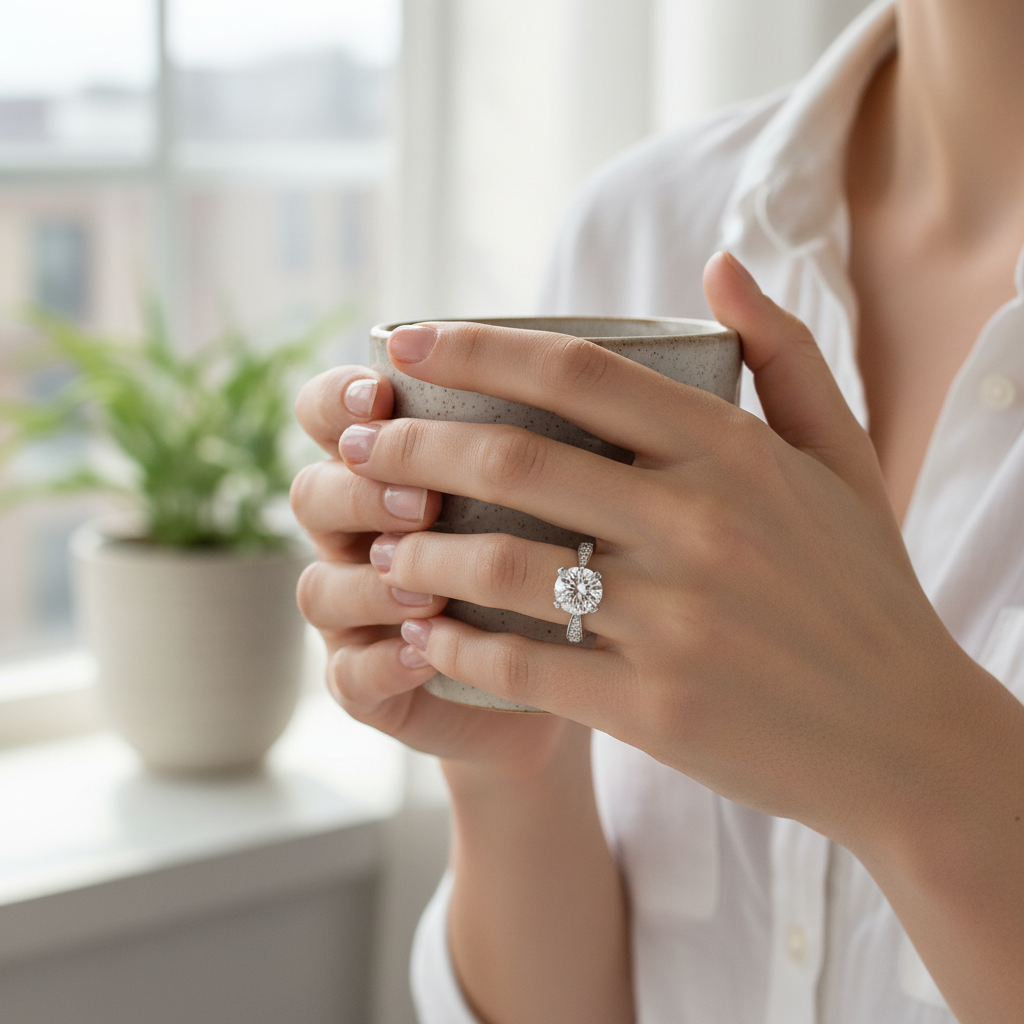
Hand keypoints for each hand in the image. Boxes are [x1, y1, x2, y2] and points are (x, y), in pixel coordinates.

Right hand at [291, 363, 573, 779]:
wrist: (563, 676)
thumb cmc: (559, 561)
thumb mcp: (558, 492)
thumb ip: (542, 442)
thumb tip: (584, 382)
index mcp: (390, 471)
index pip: (329, 416)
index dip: (336, 402)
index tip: (379, 394)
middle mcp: (358, 535)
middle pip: (311, 494)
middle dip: (360, 493)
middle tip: (425, 503)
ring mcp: (355, 613)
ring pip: (320, 587)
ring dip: (370, 585)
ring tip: (429, 589)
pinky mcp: (368, 685)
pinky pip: (348, 677)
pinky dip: (381, 664)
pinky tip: (424, 654)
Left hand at [338, 251, 998, 848]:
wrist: (904, 735)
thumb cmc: (863, 589)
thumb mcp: (842, 459)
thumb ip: (785, 352)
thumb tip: (719, 264)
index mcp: (734, 454)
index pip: (578, 373)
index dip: (476, 348)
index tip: (407, 342)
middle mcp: (699, 526)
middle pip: (514, 461)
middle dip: (411, 446)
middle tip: (357, 444)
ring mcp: (674, 621)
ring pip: (500, 568)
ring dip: (418, 554)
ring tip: (377, 551)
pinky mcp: (653, 708)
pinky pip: (523, 665)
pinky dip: (456, 647)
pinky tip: (421, 634)